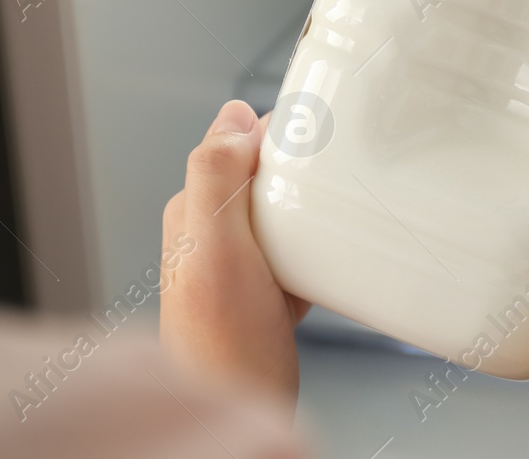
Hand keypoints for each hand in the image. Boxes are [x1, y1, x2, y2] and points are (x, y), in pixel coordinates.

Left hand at [160, 101, 309, 406]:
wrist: (240, 413)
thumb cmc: (224, 353)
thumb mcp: (218, 252)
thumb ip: (214, 179)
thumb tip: (233, 115)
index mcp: (190, 212)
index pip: (237, 141)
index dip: (280, 131)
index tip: (318, 136)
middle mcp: (207, 234)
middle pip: (265, 174)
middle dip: (302, 169)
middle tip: (337, 179)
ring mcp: (236, 265)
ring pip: (284, 211)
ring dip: (313, 210)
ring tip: (336, 218)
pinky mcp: (261, 293)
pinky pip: (297, 251)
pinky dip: (317, 251)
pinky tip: (327, 268)